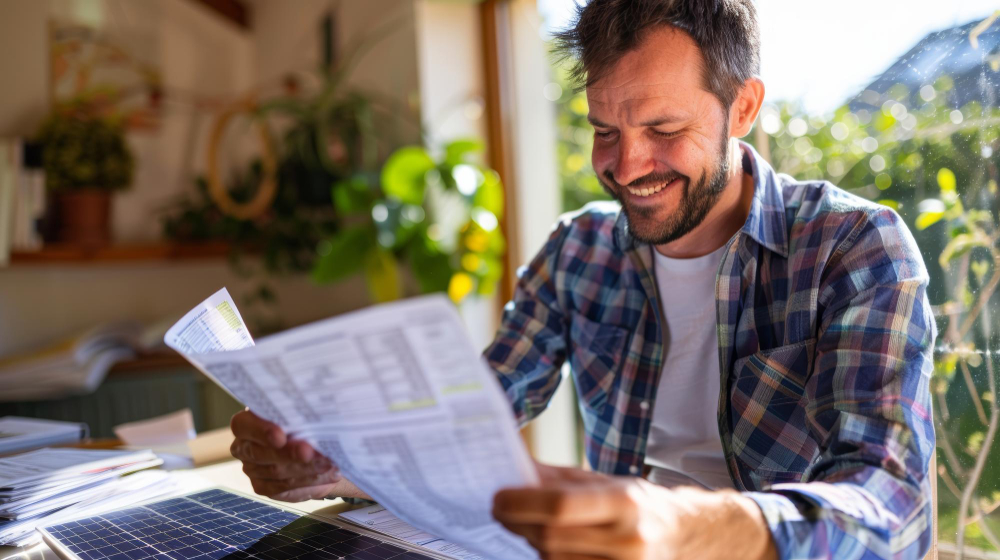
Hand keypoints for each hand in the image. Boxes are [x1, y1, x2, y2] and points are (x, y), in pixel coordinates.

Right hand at [229, 409, 341, 501]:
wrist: (312, 445)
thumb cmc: (304, 420)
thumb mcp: (303, 411)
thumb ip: (302, 413)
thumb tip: (319, 416)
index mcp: (247, 421)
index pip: (244, 425)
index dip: (261, 431)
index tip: (281, 436)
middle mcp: (244, 446)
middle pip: (261, 453)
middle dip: (290, 453)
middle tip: (311, 452)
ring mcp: (252, 469)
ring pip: (277, 472)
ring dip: (307, 468)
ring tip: (330, 463)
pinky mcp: (264, 487)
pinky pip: (285, 488)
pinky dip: (310, 481)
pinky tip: (329, 474)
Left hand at [493, 464, 775, 559]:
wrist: (688, 537)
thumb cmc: (641, 506)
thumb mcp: (607, 482)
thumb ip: (561, 478)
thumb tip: (515, 469)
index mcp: (624, 502)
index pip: (560, 506)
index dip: (521, 504)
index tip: (497, 498)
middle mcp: (626, 539)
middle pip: (550, 539)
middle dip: (518, 524)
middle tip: (501, 511)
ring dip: (532, 542)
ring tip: (529, 526)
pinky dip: (551, 558)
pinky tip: (550, 545)